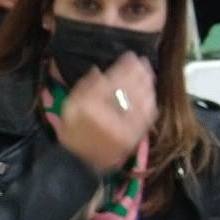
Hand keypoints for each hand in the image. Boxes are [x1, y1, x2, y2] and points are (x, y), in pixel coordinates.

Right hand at [54, 53, 157, 172]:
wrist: (79, 163)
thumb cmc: (72, 135)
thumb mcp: (68, 108)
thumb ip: (82, 88)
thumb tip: (97, 70)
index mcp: (90, 109)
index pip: (111, 82)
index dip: (123, 67)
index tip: (130, 56)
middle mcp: (108, 117)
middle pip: (128, 89)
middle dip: (138, 72)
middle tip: (143, 61)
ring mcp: (123, 129)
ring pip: (139, 101)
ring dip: (147, 85)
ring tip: (149, 73)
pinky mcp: (132, 138)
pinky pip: (145, 117)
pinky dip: (150, 102)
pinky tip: (151, 92)